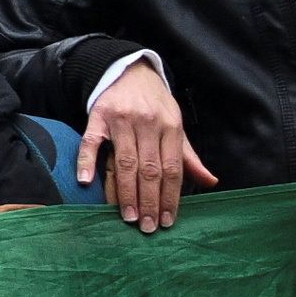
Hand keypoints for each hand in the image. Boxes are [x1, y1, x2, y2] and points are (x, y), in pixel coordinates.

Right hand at [84, 58, 209, 231]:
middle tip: (148, 226)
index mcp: (171, 127)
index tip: (168, 220)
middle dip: (150, 201)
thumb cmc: (155, 105)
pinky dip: (87, 161)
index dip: (171, 197)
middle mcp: (147, 124)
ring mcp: (121, 120)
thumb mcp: (176, 125)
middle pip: (149, 169)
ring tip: (128, 216)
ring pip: (125, 162)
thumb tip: (210, 182)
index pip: (172, 169)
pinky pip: (91, 141)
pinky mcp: (98, 116)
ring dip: (126, 192)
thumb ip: (188, 156)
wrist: (129, 70)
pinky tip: (85, 181)